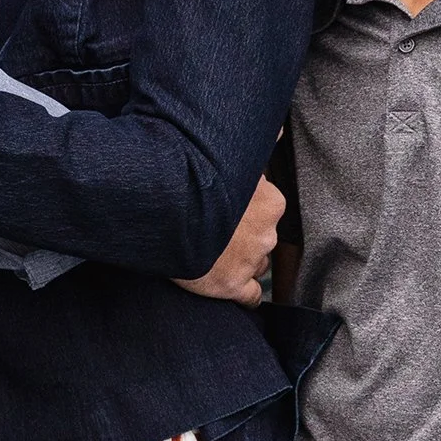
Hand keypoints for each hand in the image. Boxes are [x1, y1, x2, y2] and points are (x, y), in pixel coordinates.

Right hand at [178, 177, 284, 306]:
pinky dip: (244, 294)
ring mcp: (251, 260)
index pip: (269, 207)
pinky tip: (234, 289)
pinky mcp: (233, 285)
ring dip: (242, 262)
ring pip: (258, 264)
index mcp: (269, 202)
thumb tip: (273, 143)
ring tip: (215, 255)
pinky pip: (250, 296)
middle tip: (217, 230)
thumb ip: (246, 169)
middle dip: (246, 236)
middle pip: (263, 237)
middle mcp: (265, 232)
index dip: (250, 209)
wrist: (168, 211)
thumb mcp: (227, 164)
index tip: (232, 209)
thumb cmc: (192, 184)